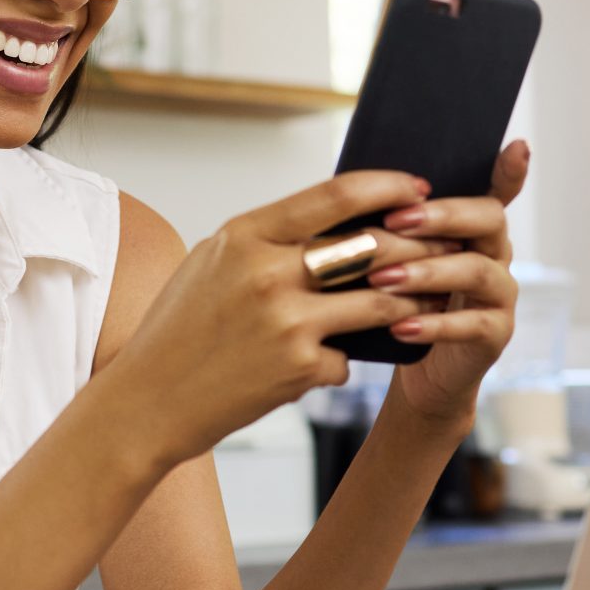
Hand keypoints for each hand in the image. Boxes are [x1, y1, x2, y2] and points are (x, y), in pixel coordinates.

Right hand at [103, 172, 460, 468]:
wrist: (147, 401)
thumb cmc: (178, 330)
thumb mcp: (212, 264)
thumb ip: (267, 239)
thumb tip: (331, 219)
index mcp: (245, 235)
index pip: (335, 195)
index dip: (386, 188)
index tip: (416, 189)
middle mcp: (269, 272)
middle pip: (371, 246)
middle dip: (417, 245)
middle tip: (443, 246)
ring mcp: (288, 321)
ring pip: (379, 302)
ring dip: (407, 302)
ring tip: (422, 302)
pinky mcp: (300, 368)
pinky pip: (348, 357)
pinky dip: (342, 361)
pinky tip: (325, 366)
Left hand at [373, 139, 529, 424]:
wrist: (416, 370)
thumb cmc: (399, 302)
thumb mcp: (392, 258)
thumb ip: (391, 227)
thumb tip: (349, 188)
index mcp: (473, 227)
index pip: (497, 191)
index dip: (510, 171)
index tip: (517, 147)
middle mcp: (495, 253)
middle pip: (489, 219)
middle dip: (442, 216)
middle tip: (395, 221)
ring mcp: (500, 294)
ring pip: (477, 271)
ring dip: (428, 272)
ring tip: (384, 280)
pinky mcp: (495, 335)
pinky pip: (473, 325)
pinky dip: (434, 324)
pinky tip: (401, 326)